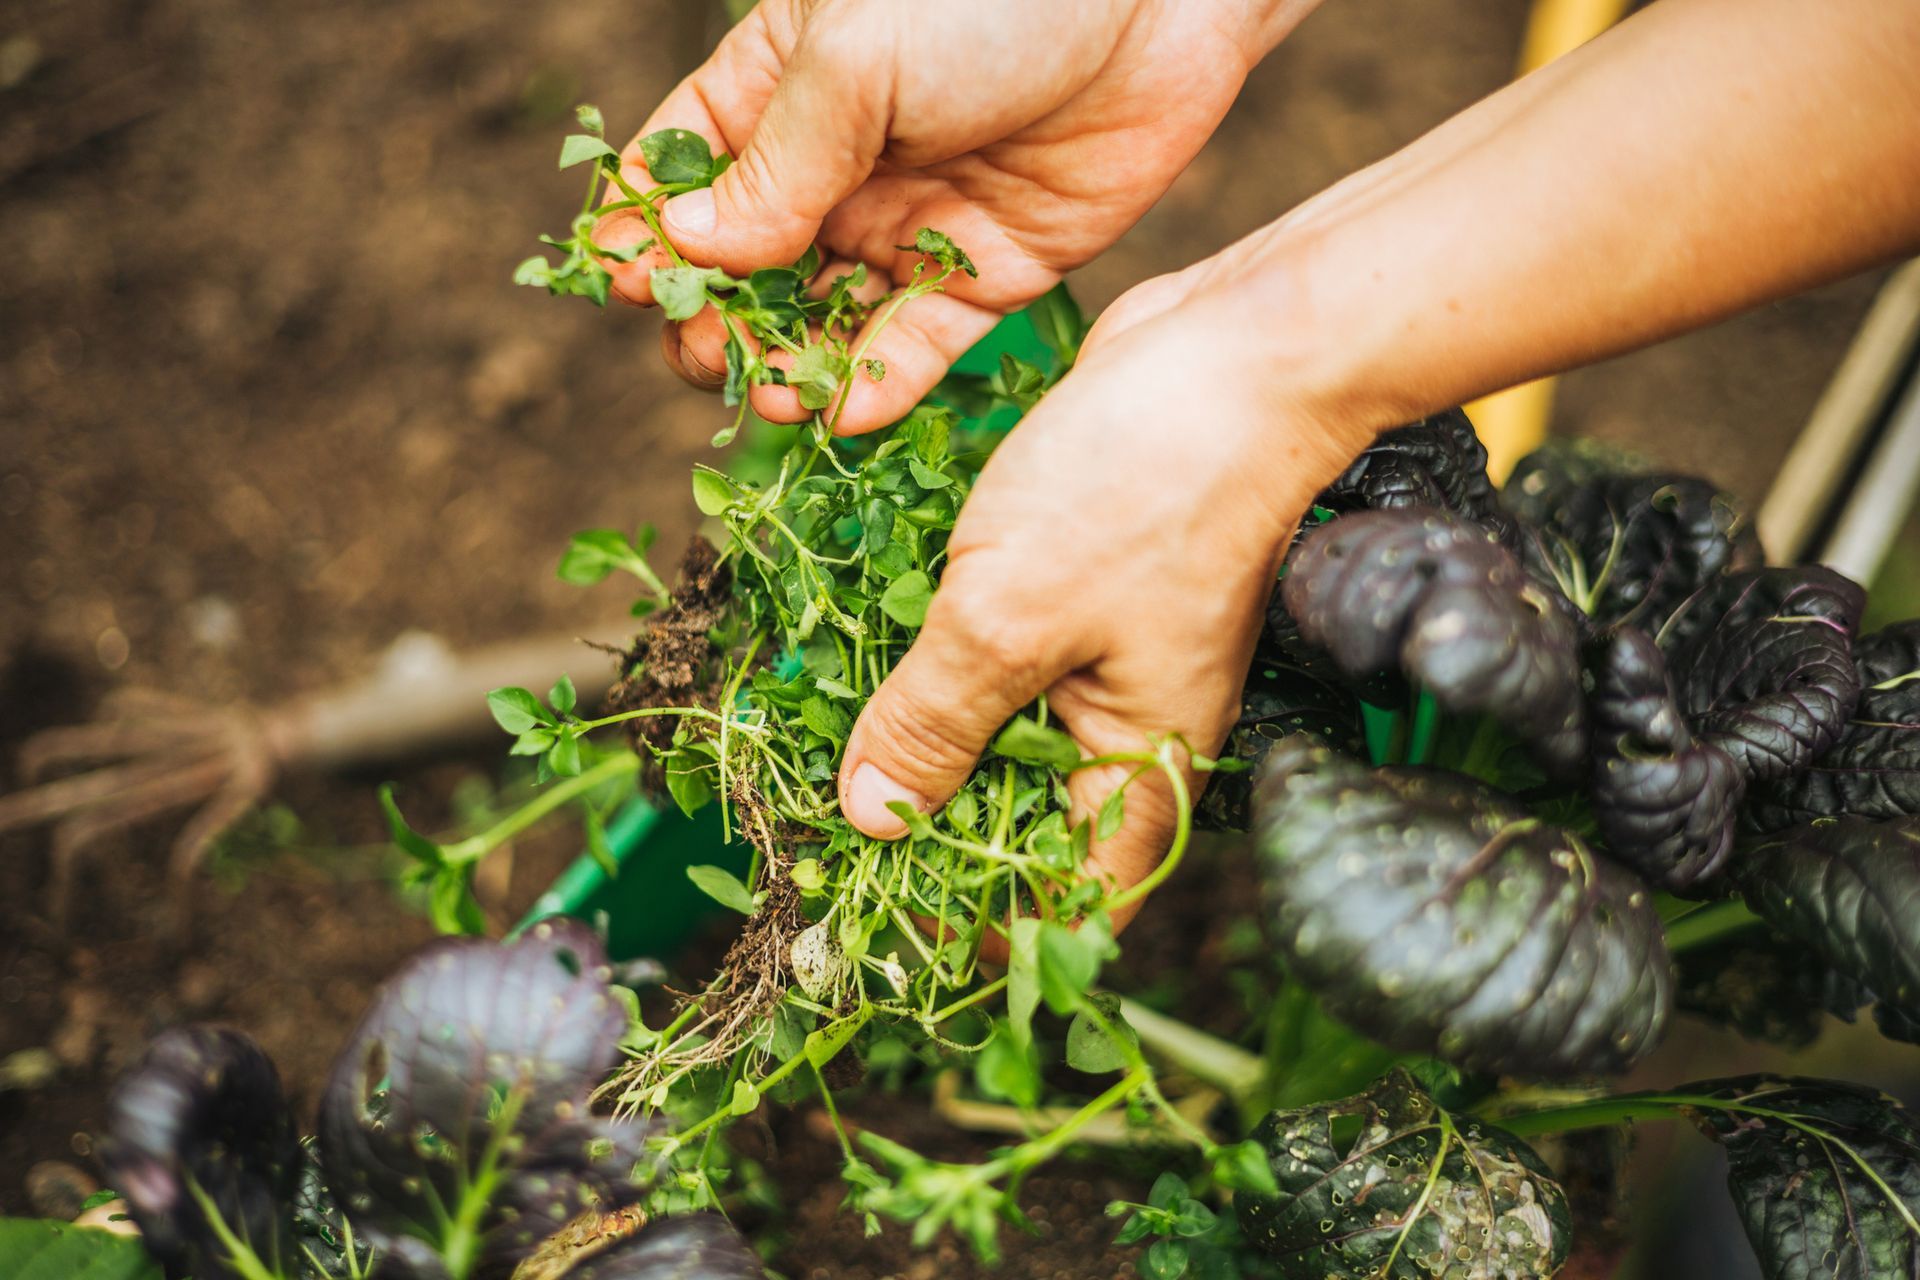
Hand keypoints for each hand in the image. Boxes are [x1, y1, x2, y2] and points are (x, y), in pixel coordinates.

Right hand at [595, 0, 1314, 433]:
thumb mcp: (857, 58)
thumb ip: (778, 161)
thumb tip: (688, 246)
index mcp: (780, 85)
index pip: (682, 170)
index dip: (645, 231)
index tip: (629, 286)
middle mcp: (840, 162)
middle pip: (747, 265)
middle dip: (716, 317)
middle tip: (705, 357)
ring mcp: (914, 218)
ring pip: (827, 316)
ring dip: (790, 365)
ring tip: (771, 399)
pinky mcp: (992, 267)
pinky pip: (921, 340)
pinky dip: (880, 382)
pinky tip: (842, 415)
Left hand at [832, 258, 1374, 934]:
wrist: (1232, 354)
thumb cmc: (1142, 487)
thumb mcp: (1009, 618)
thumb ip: (934, 724)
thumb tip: (871, 819)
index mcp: (1139, 770)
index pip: (1064, 907)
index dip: (978, 935)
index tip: (882, 930)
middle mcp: (1129, 733)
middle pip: (1024, 829)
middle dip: (930, 833)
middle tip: (824, 831)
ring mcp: (1109, 663)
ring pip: (1004, 739)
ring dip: (923, 743)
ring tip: (825, 746)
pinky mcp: (1084, 599)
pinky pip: (1003, 662)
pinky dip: (943, 668)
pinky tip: (871, 655)